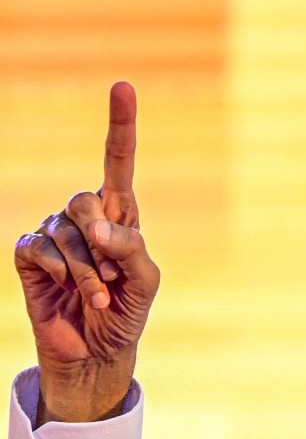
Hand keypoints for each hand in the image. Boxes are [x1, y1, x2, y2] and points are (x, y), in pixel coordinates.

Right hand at [14, 82, 159, 424]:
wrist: (97, 352)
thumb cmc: (128, 313)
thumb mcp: (145, 281)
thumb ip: (129, 248)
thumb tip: (98, 226)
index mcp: (121, 214)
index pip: (118, 160)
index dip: (120, 124)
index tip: (123, 86)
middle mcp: (86, 216)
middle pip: (84, 197)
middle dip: (100, 240)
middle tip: (111, 277)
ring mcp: (54, 234)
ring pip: (64, 230)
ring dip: (85, 270)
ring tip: (98, 296)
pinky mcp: (28, 255)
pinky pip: (36, 247)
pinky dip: (57, 272)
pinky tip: (66, 291)